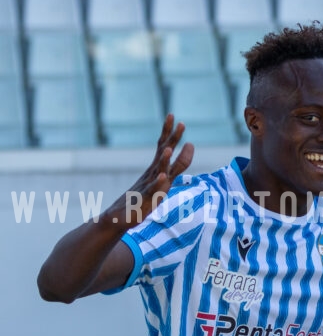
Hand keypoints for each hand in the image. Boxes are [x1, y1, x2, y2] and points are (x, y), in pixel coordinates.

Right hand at [106, 114, 193, 228]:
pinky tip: (162, 178)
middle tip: (180, 123)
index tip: (175, 118)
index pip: (163, 146)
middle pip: (163, 153)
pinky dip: (158, 185)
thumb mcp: (164, 179)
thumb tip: (191, 144)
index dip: (170, 133)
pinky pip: (153, 192)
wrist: (118, 218)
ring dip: (164, 161)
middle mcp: (153, 174)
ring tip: (170, 149)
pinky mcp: (145, 201)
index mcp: (156, 168)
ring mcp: (149, 187)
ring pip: (158, 172)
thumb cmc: (143, 198)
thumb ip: (178, 164)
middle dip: (172, 139)